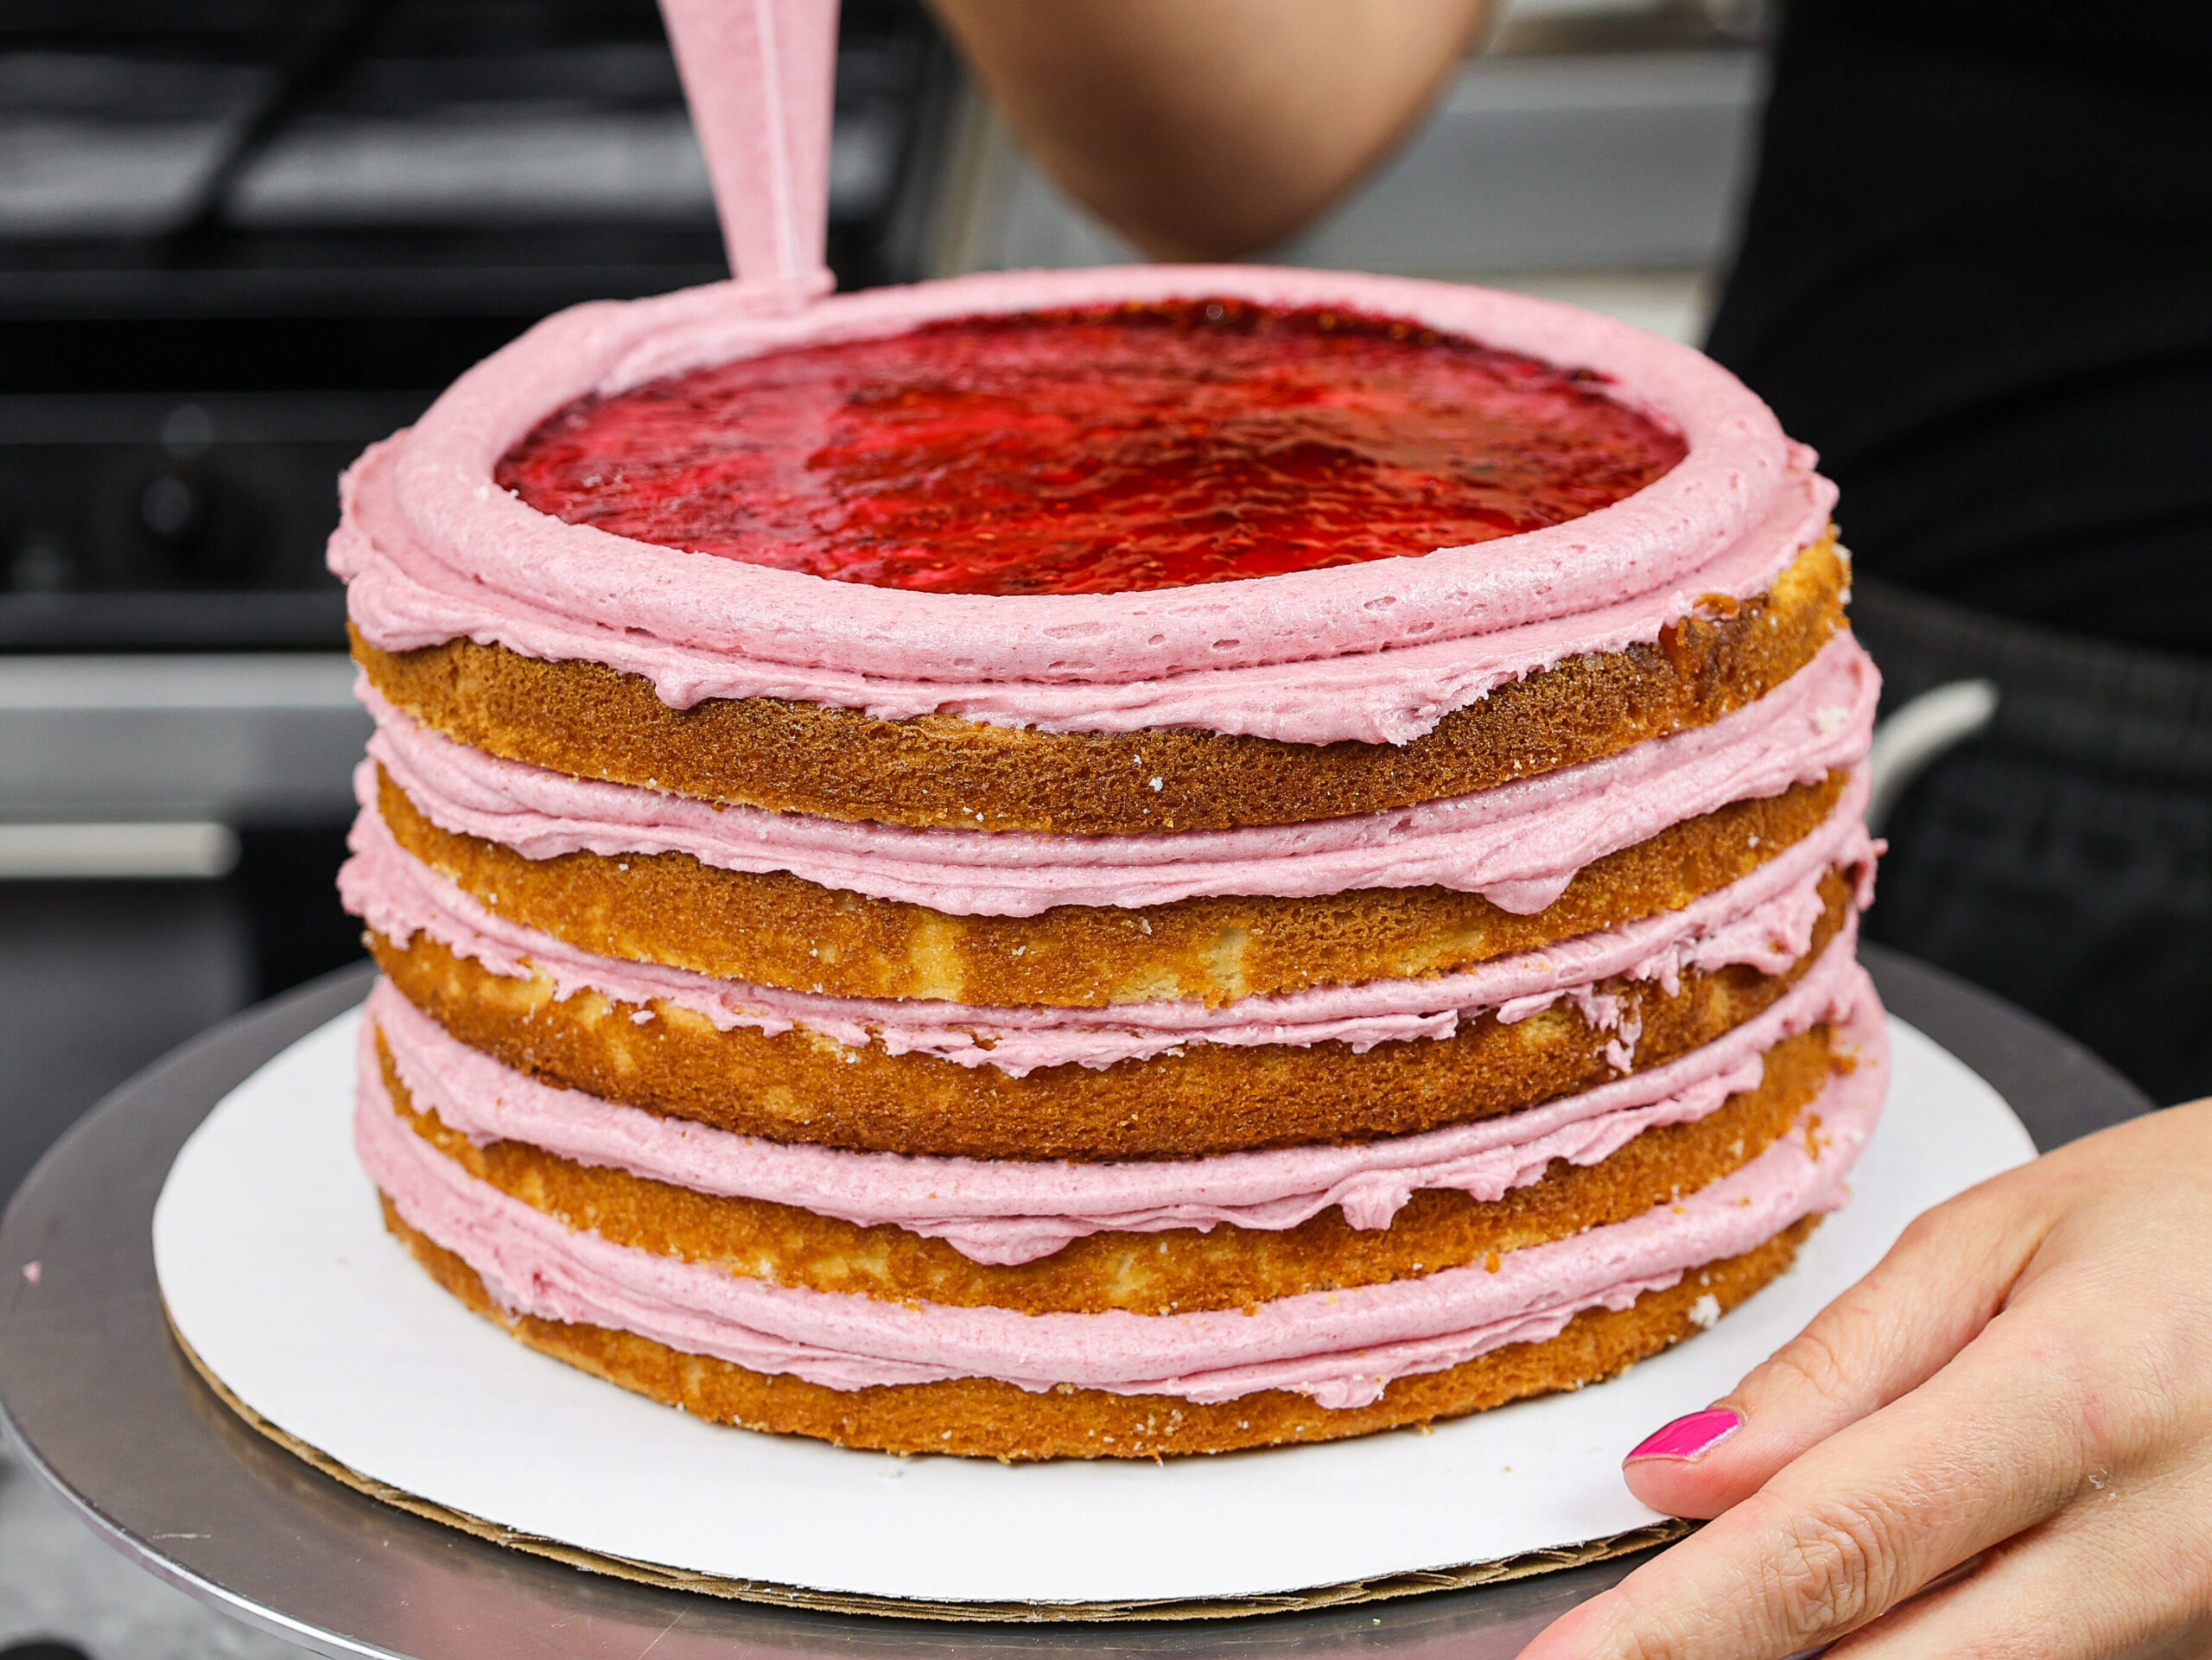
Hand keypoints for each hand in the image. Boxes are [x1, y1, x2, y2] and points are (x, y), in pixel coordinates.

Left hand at [1517, 1100, 2211, 1658]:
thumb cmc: (2208, 1217)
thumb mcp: (2007, 1240)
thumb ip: (1836, 1371)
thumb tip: (1673, 1475)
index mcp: (2073, 1407)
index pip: (1823, 1551)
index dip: (1671, 1630)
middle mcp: (2152, 1554)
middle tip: (1619, 1652)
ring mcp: (2200, 1630)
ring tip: (1736, 1608)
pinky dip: (1932, 1651)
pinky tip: (1887, 1601)